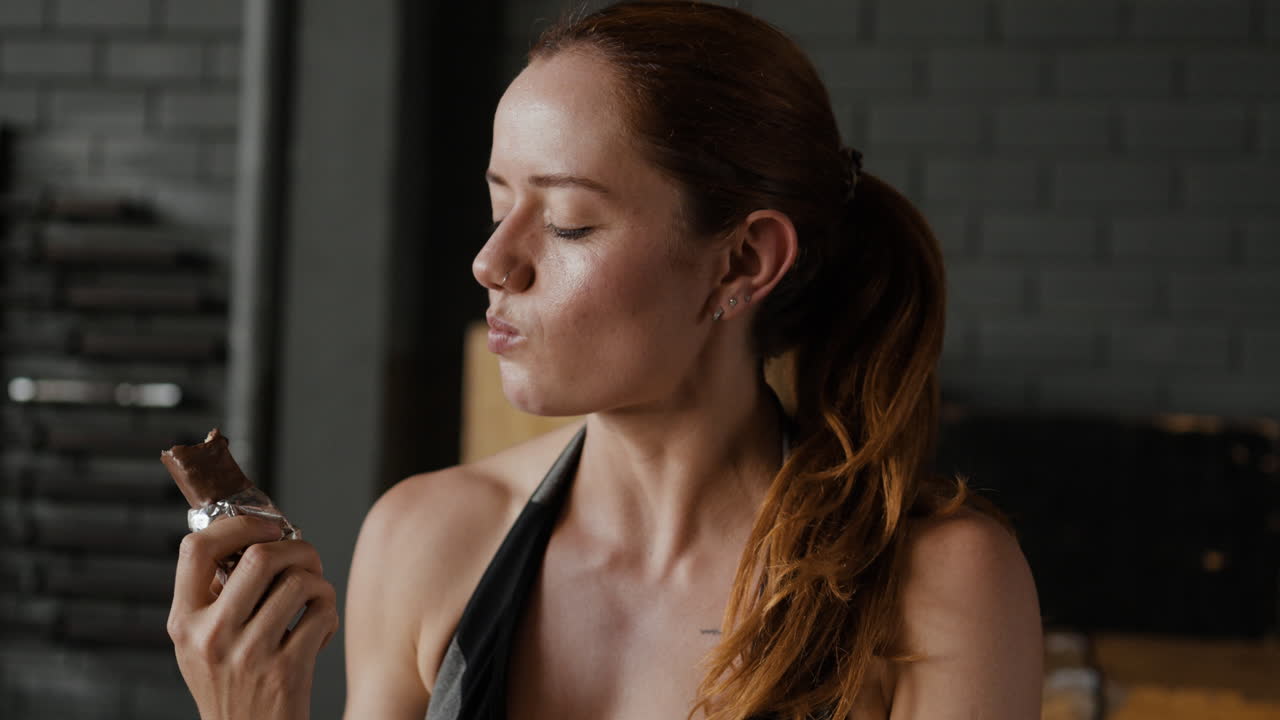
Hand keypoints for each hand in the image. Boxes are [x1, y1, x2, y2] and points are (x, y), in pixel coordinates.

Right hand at [167, 515, 339, 719]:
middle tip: (308, 559)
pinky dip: (328, 614)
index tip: (266, 527)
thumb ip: (214, 598)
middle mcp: (211, 636)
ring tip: (315, 599)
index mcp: (184, 623)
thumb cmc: (231, 687)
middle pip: (260, 556)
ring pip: (299, 582)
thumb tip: (250, 539)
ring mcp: (248, 654)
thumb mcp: (201, 645)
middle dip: (297, 547)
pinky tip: (318, 631)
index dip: (237, 524)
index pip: (197, 549)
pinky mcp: (285, 671)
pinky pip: (321, 613)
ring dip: (319, 583)